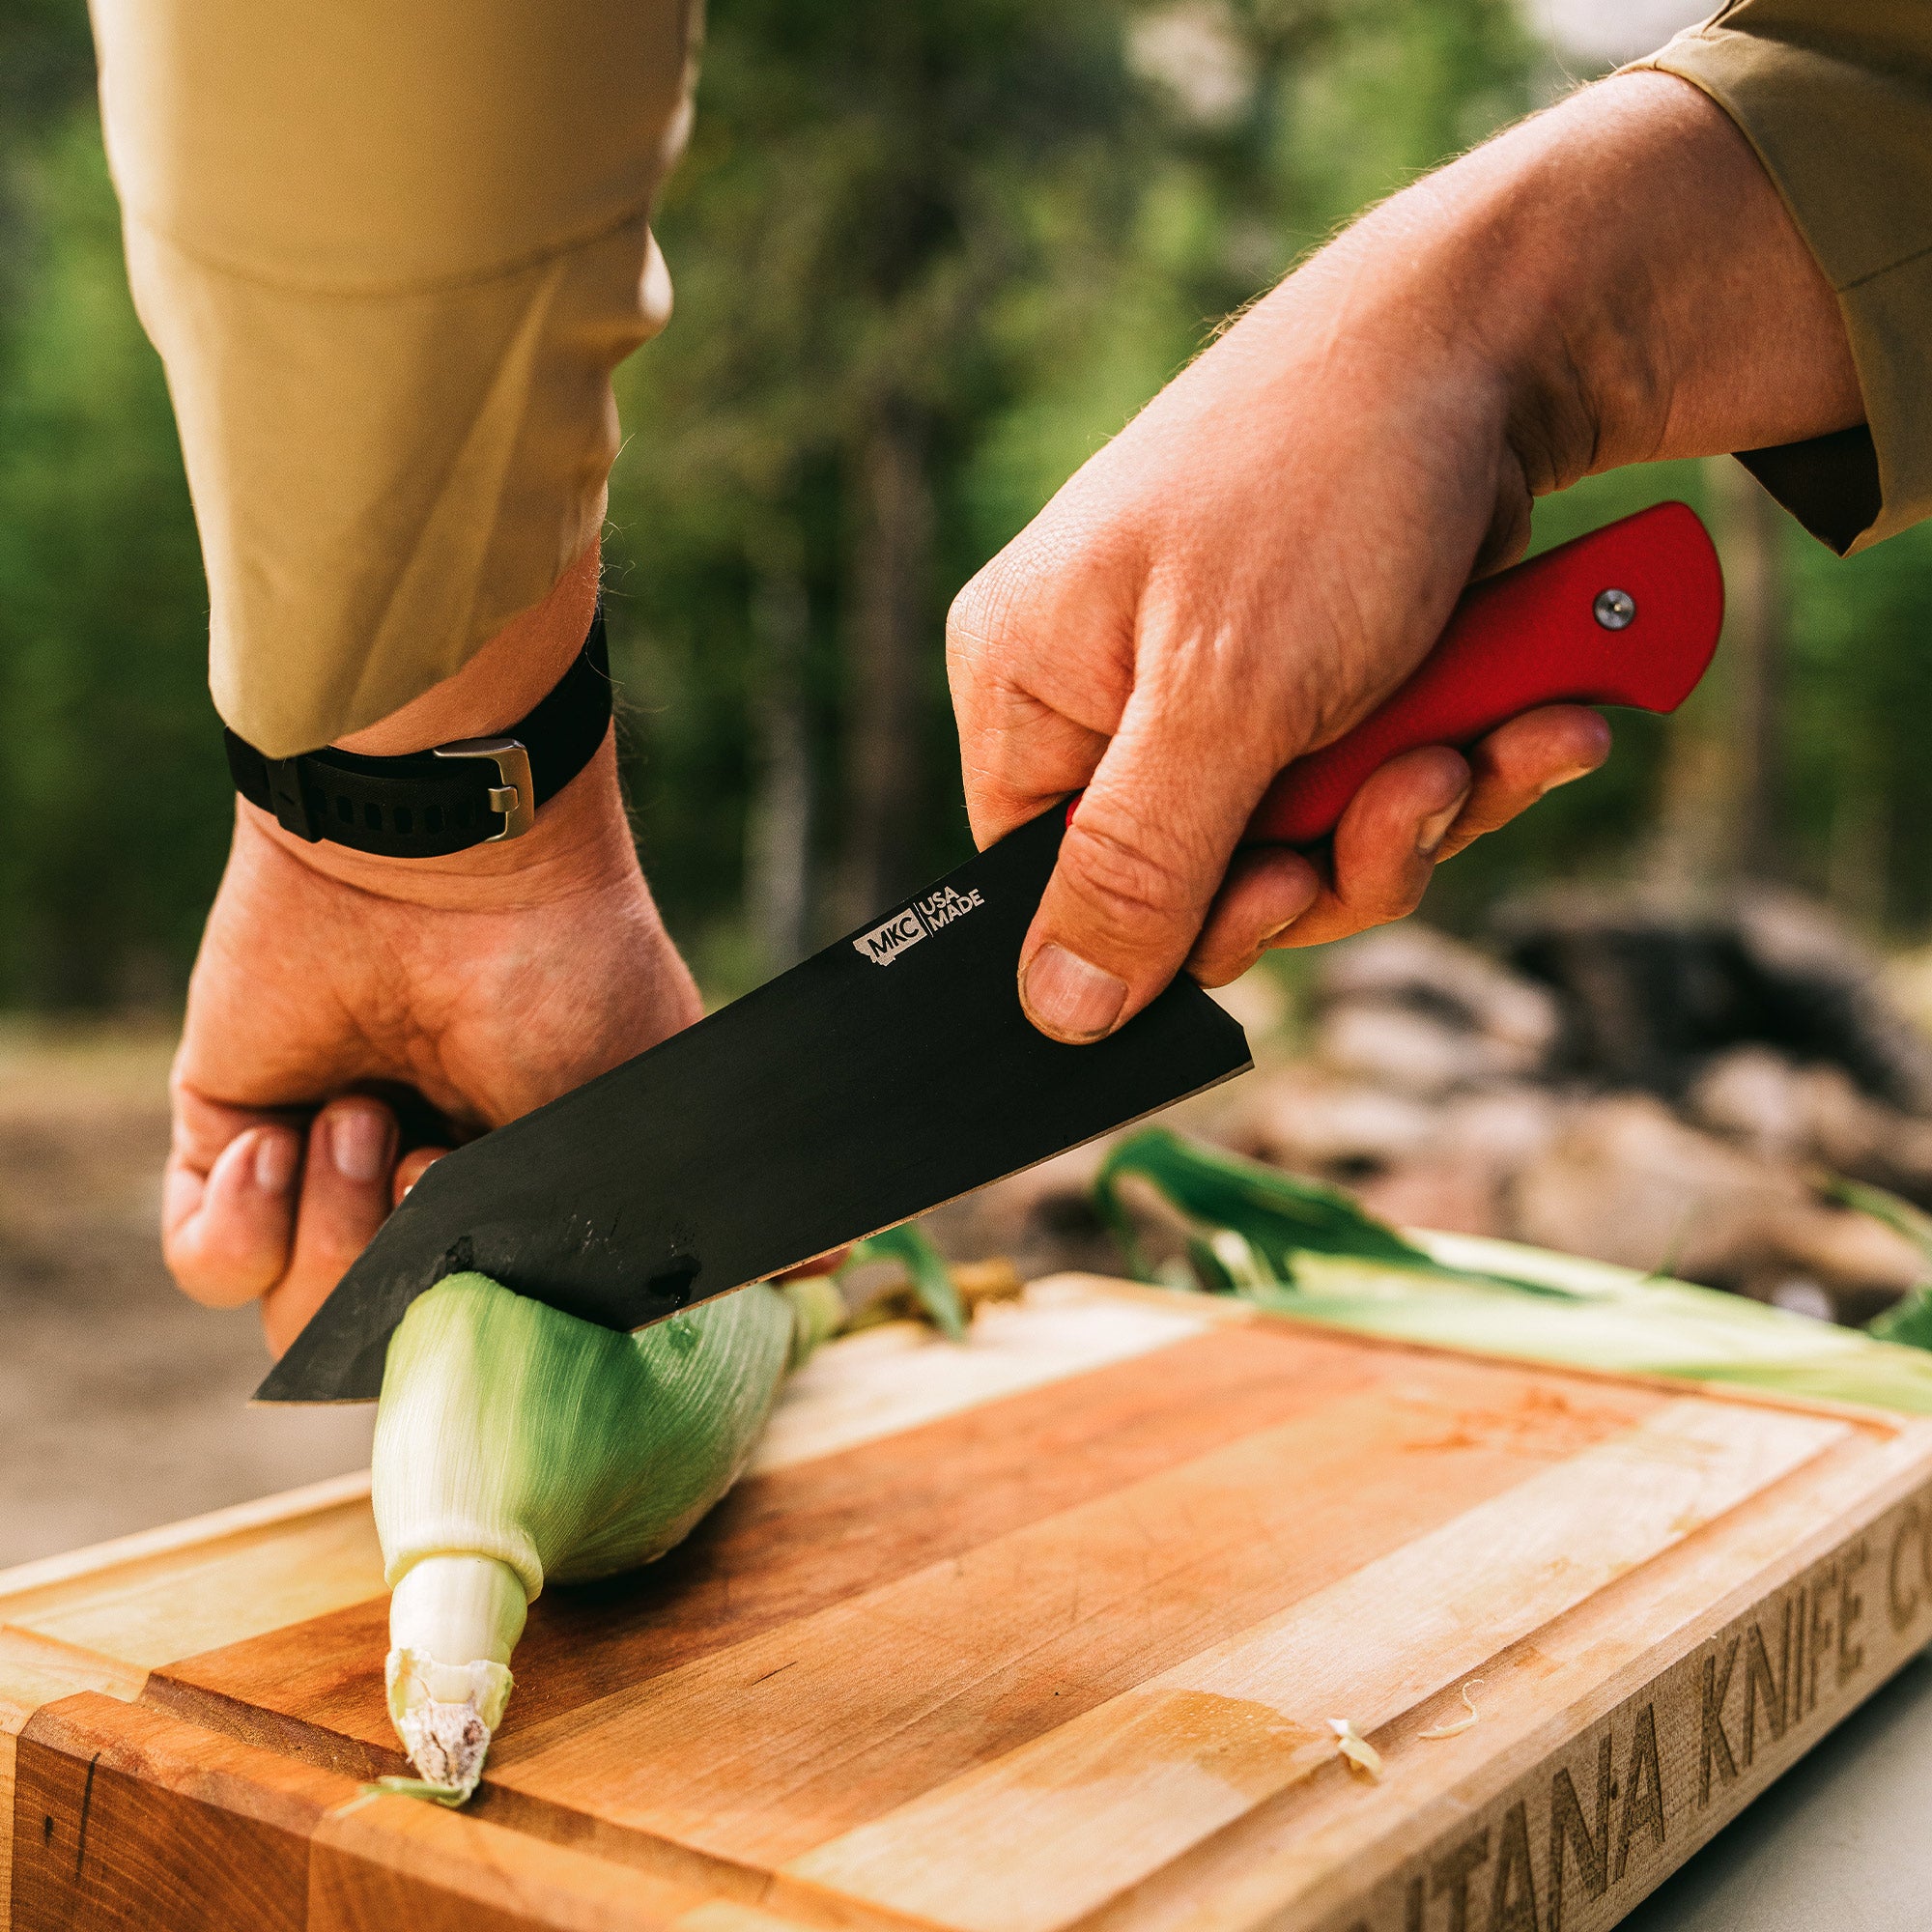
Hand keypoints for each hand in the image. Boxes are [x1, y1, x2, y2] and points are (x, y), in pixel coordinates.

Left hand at [163, 557, 702, 1355]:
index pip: (487, 1334)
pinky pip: (208, 1258)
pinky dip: (245, 1220)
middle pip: (387, 1347)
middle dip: (415, 1278)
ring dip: (339, 1225)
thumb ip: (700, 1206)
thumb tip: (839, 1263)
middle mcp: (421, 1199)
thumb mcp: (658, 1105)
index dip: (490, 1336)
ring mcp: (323, 1171)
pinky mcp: (229, 1130)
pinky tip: (293, 1133)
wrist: (457, 860)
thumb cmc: (575, 972)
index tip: (509, 1285)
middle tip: (446, 1164)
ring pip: (292, 1315)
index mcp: (520, 1197)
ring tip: (372, 1115)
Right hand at [949, 72, 1861, 1041]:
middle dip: (1333, 860)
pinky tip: (1539, 718)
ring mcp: (1219, 692)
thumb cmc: (1323, 484)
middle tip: (1416, 788)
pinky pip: (1376, 794)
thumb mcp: (1224, 697)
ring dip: (1422, 814)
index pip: (1048, 889)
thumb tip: (1053, 1016)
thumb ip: (1137, 868)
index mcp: (1030, 686)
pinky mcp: (1321, 684)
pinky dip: (1464, 768)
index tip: (1283, 893)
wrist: (1495, 335)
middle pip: (1196, 887)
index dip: (1168, 929)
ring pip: (1307, 851)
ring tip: (1493, 735)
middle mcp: (1108, 695)